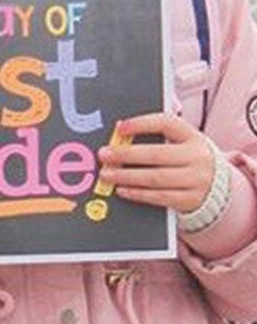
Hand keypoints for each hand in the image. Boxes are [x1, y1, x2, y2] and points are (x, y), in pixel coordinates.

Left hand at [98, 113, 213, 212]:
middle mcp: (196, 157)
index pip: (166, 123)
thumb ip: (159, 132)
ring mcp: (195, 180)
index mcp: (192, 136)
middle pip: (156, 154)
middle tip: (105, 154)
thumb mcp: (183, 141)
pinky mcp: (189, 200)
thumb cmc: (189, 158)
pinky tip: (122, 189)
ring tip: (107, 174)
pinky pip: (159, 197)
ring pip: (155, 178)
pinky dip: (138, 194)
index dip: (142, 124)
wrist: (218, 187)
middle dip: (126, 154)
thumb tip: (123, 127)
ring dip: (127, 176)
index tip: (120, 128)